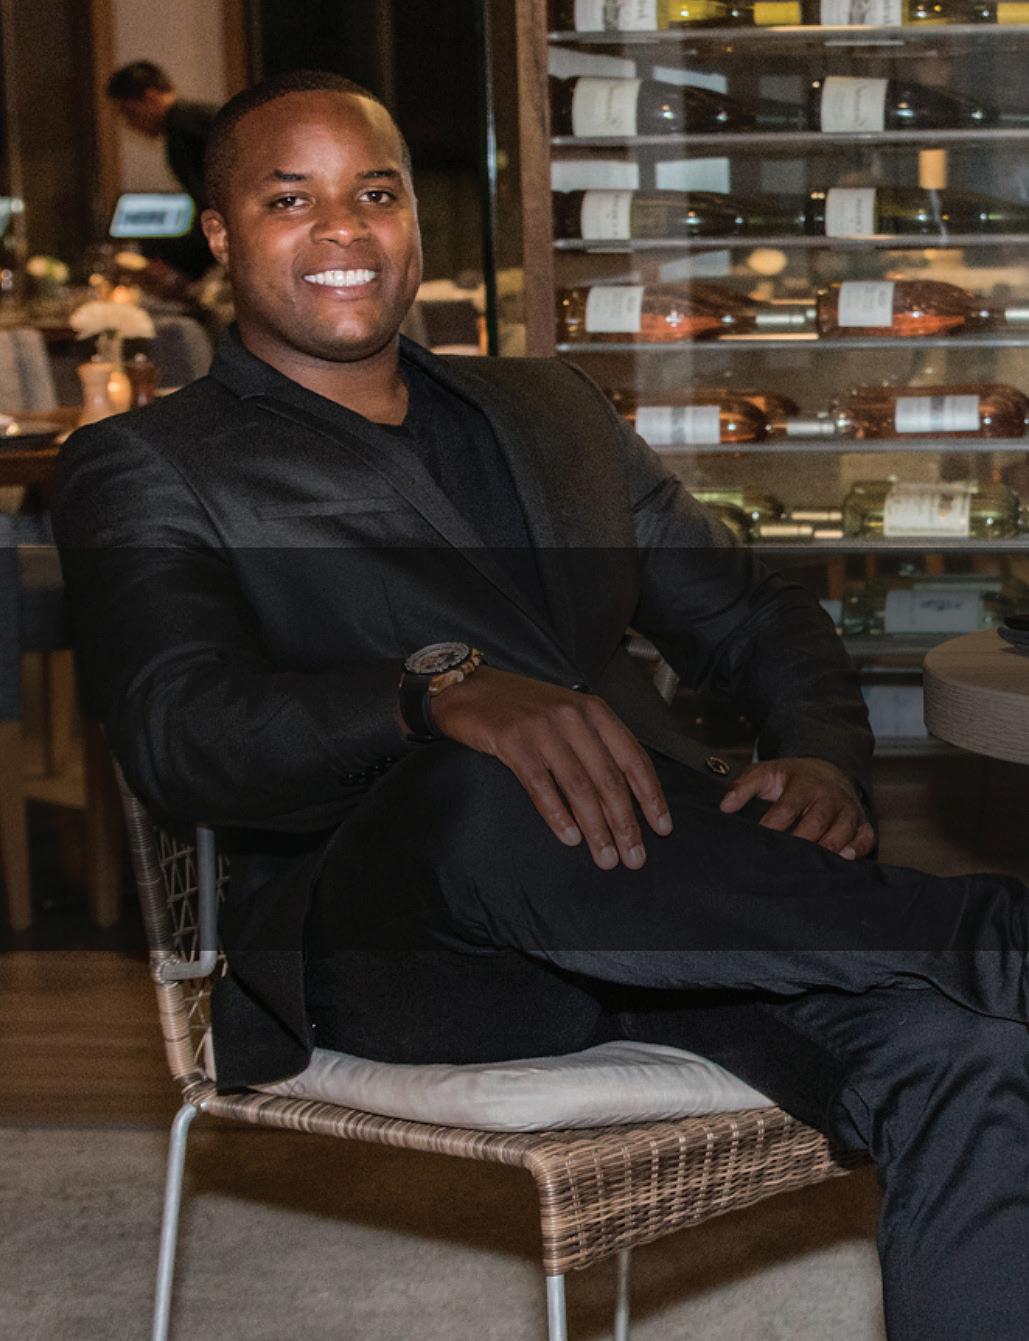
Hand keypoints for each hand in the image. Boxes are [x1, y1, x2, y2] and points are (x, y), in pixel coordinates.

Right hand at [429, 666, 671, 870]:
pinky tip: (569, 837)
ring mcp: (543, 728)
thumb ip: (596, 744)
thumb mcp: (568, 716)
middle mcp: (573, 717)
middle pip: (609, 778)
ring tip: (605, 857)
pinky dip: (557, 814)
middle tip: (633, 857)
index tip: (662, 828)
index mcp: (594, 711)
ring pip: (579, 786)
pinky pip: (541, 785)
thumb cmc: (522, 708)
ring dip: (596, 828)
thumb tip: (625, 795)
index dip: (651, 796)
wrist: (470, 689)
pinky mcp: (513, 741)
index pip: (633, 758)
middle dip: (625, 823)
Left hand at [719, 757, 874, 859]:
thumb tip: (725, 806)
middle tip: (786, 856)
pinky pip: (865, 837)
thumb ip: (743, 787)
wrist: (827, 770)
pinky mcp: (861, 822)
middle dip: (802, 838)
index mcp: (804, 783)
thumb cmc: (791, 778)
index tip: (761, 835)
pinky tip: (845, 858)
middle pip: (817, 820)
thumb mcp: (765, 773)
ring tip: (813, 863)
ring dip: (830, 846)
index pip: (789, 805)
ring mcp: (847, 809)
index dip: (775, 821)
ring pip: (842, 829)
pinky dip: (858, 848)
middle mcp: (828, 796)